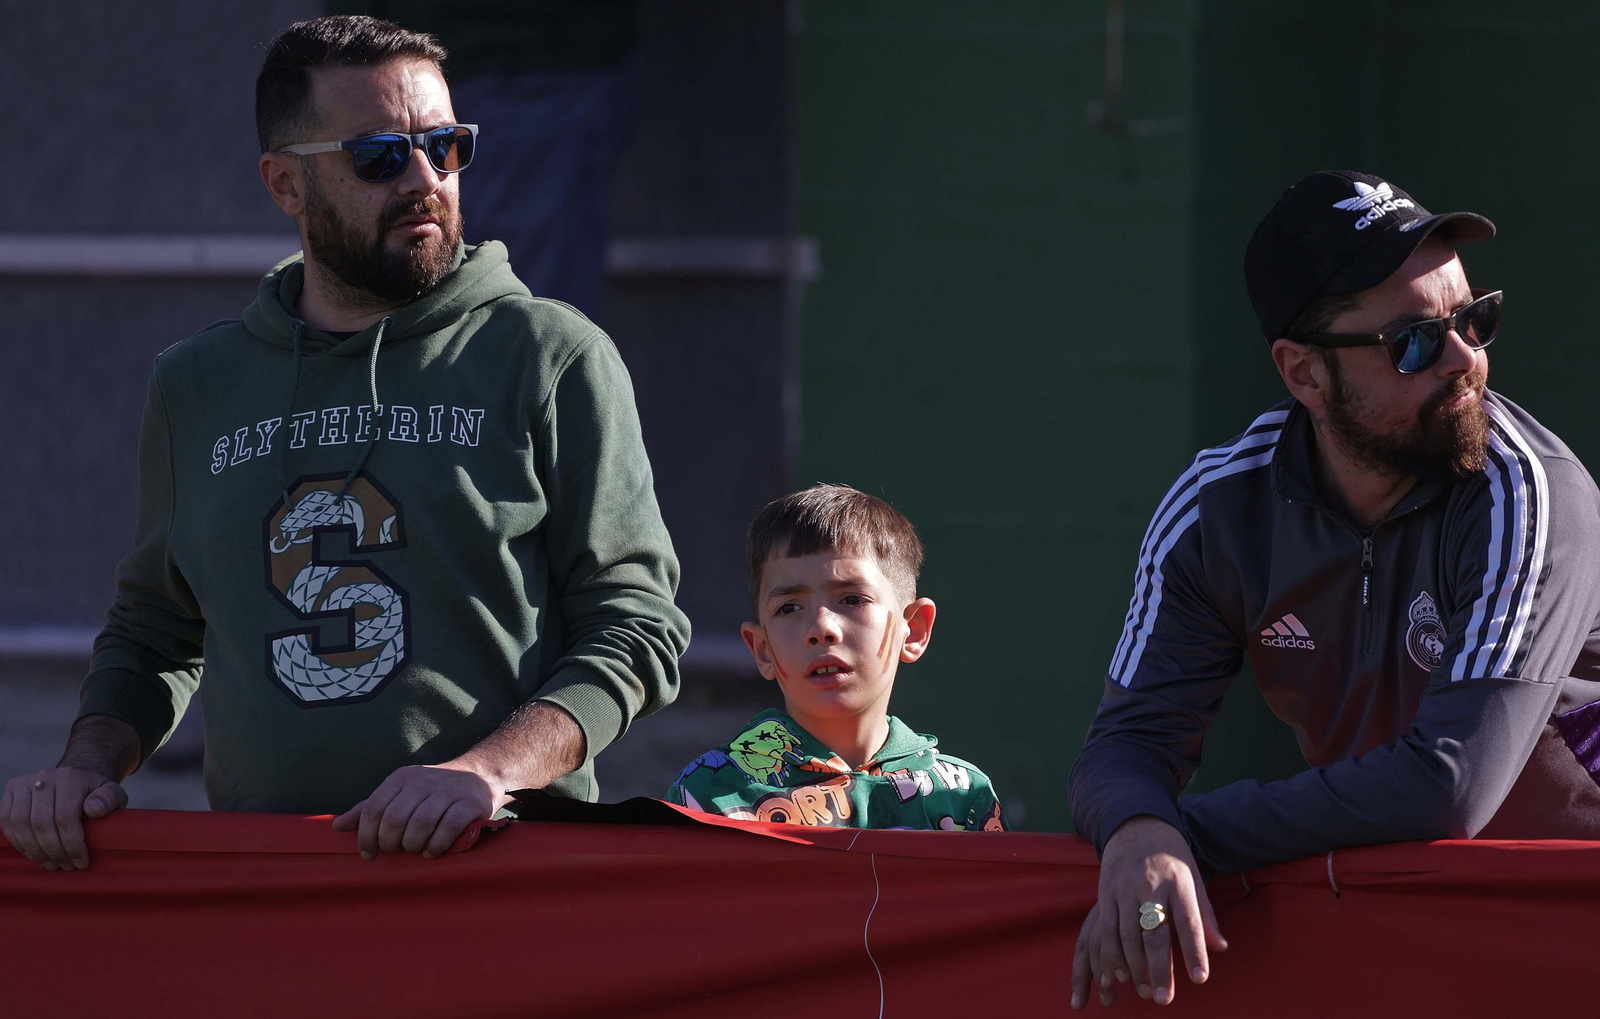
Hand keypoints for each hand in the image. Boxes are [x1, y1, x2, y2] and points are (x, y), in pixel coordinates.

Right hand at [1, 768, 127, 871]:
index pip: (65, 817)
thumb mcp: (112, 793)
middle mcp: (44, 777)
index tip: (81, 862)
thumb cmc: (95, 792)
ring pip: (21, 824)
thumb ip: (110, 799)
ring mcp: (24, 783)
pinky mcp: (10, 790)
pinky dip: (18, 842)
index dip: (72, 845)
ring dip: (35, 850)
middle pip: (41, 823)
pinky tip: (34, 854)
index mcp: (70, 777)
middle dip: (54, 851)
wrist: (74, 779)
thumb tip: (94, 809)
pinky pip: (6, 822)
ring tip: (51, 864)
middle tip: (66, 866)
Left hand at [332, 760, 508, 859]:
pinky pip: (447, 828)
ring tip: (415, 850)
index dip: (366, 836)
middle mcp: (422, 781)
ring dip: (413, 845)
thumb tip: (338, 826)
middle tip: (396, 851)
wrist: (478, 775)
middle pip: (395, 819)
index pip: (373, 808)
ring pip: (420, 824)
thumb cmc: (432, 791)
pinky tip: (431, 851)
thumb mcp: (400, 793)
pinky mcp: (468, 804)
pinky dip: (436, 845)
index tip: (369, 854)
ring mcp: (447, 791)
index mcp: (401, 778)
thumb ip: (370, 809)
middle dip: (391, 843)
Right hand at [1070, 815, 1226, 1008]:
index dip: (1194, 950)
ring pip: (1126, 934)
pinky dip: (1110, 954)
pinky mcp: (1105, 892)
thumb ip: (1204, 914)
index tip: (1199, 979)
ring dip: (1134, 967)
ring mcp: (1125, 888)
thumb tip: (1220, 948)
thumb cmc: (1171, 854)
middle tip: (1164, 999)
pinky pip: (1105, 928)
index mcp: (1179, 881)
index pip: (1189, 920)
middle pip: (1154, 932)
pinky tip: (1116, 974)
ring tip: (1143, 992)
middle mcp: (1151, 884)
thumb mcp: (1194, 877)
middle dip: (1159, 969)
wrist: (1135, 822)